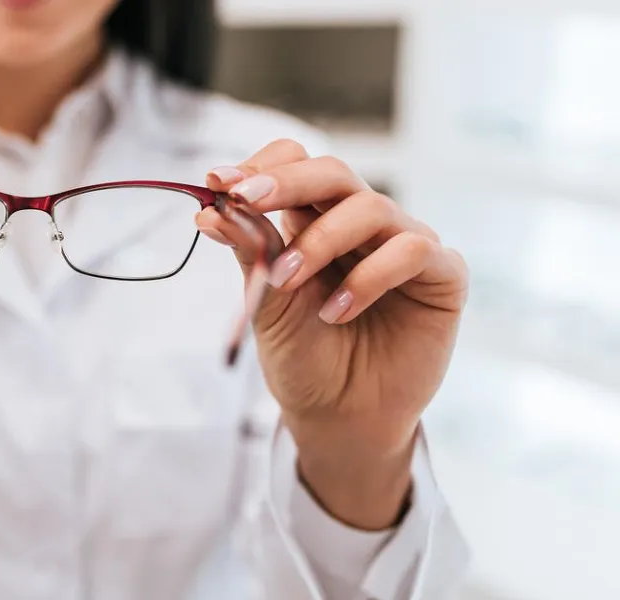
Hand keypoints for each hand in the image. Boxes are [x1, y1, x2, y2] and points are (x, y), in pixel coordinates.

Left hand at [197, 139, 469, 528]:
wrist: (338, 416)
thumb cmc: (302, 356)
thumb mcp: (265, 302)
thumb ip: (250, 252)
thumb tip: (212, 211)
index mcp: (313, 219)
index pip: (295, 163)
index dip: (259, 167)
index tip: (219, 183)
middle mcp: (360, 222)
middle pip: (332, 172)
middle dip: (285, 182)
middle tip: (245, 199)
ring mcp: (404, 243)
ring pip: (371, 207)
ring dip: (320, 241)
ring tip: (287, 283)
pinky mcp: (441, 275)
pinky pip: (413, 249)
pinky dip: (369, 276)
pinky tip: (337, 311)